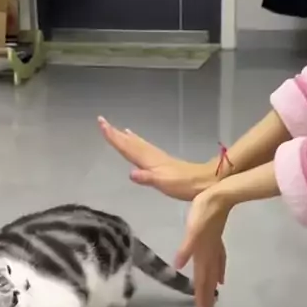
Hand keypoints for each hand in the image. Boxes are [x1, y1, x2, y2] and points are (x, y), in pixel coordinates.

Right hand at [98, 116, 214, 199]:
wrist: (204, 182)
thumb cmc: (183, 185)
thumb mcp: (164, 183)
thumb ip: (147, 178)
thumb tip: (131, 174)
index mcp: (148, 160)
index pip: (127, 147)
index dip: (114, 137)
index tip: (102, 124)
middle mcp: (150, 155)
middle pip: (129, 142)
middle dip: (115, 133)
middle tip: (102, 121)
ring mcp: (156, 157)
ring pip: (136, 143)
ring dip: (123, 136)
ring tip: (114, 128)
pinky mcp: (161, 160)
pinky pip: (142, 147)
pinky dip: (135, 141)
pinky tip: (135, 140)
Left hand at [175, 187, 230, 306]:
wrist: (220, 195)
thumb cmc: (204, 210)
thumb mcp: (192, 229)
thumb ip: (186, 248)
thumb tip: (178, 266)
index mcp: (202, 252)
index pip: (201, 279)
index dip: (201, 296)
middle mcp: (210, 252)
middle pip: (208, 279)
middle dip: (207, 296)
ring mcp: (215, 245)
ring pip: (214, 271)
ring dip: (212, 285)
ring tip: (214, 297)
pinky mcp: (216, 238)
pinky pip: (219, 259)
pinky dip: (219, 269)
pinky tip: (220, 274)